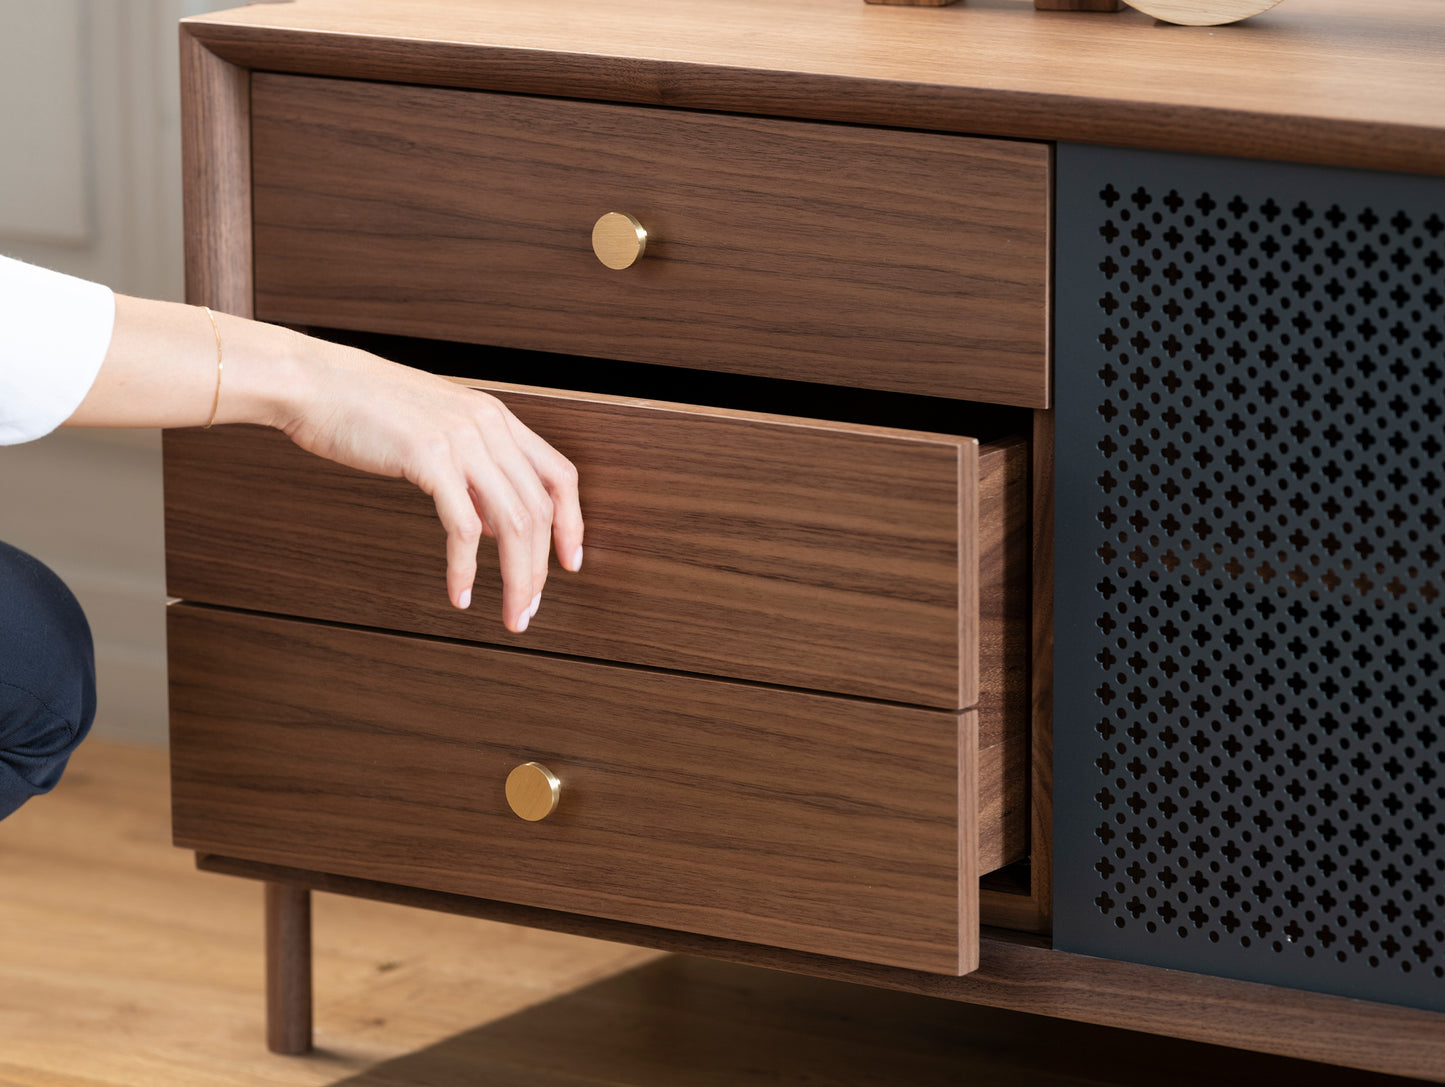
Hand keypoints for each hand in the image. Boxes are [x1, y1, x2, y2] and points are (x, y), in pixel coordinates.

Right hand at [275, 332, 582, 633]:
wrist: (314, 382)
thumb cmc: (366, 408)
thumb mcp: (437, 431)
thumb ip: (474, 471)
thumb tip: (497, 524)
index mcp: (495, 418)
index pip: (559, 475)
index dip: (572, 523)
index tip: (569, 563)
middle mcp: (488, 425)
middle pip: (539, 510)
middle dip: (539, 569)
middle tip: (528, 607)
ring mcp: (461, 440)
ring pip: (513, 524)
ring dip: (516, 578)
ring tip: (509, 613)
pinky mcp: (428, 458)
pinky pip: (462, 528)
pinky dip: (465, 569)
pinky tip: (459, 593)